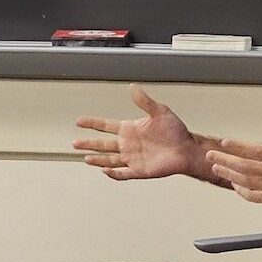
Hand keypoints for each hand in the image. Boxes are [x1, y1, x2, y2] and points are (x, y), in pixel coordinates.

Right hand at [73, 84, 198, 179]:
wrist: (186, 149)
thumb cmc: (176, 131)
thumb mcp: (160, 111)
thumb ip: (144, 101)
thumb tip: (133, 87)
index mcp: (130, 129)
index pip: (106, 126)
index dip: (93, 123)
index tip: (80, 121)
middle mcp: (128, 144)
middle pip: (103, 144)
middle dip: (88, 143)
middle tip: (75, 143)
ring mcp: (132, 158)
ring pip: (109, 160)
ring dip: (97, 159)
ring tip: (85, 158)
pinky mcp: (139, 170)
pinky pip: (123, 173)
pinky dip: (113, 174)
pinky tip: (104, 171)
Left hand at [206, 103, 261, 205]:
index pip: (255, 151)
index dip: (238, 147)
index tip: (224, 142)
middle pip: (244, 167)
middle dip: (225, 160)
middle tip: (211, 155)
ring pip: (245, 181)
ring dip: (229, 174)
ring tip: (216, 167)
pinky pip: (254, 196)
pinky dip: (241, 191)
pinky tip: (234, 184)